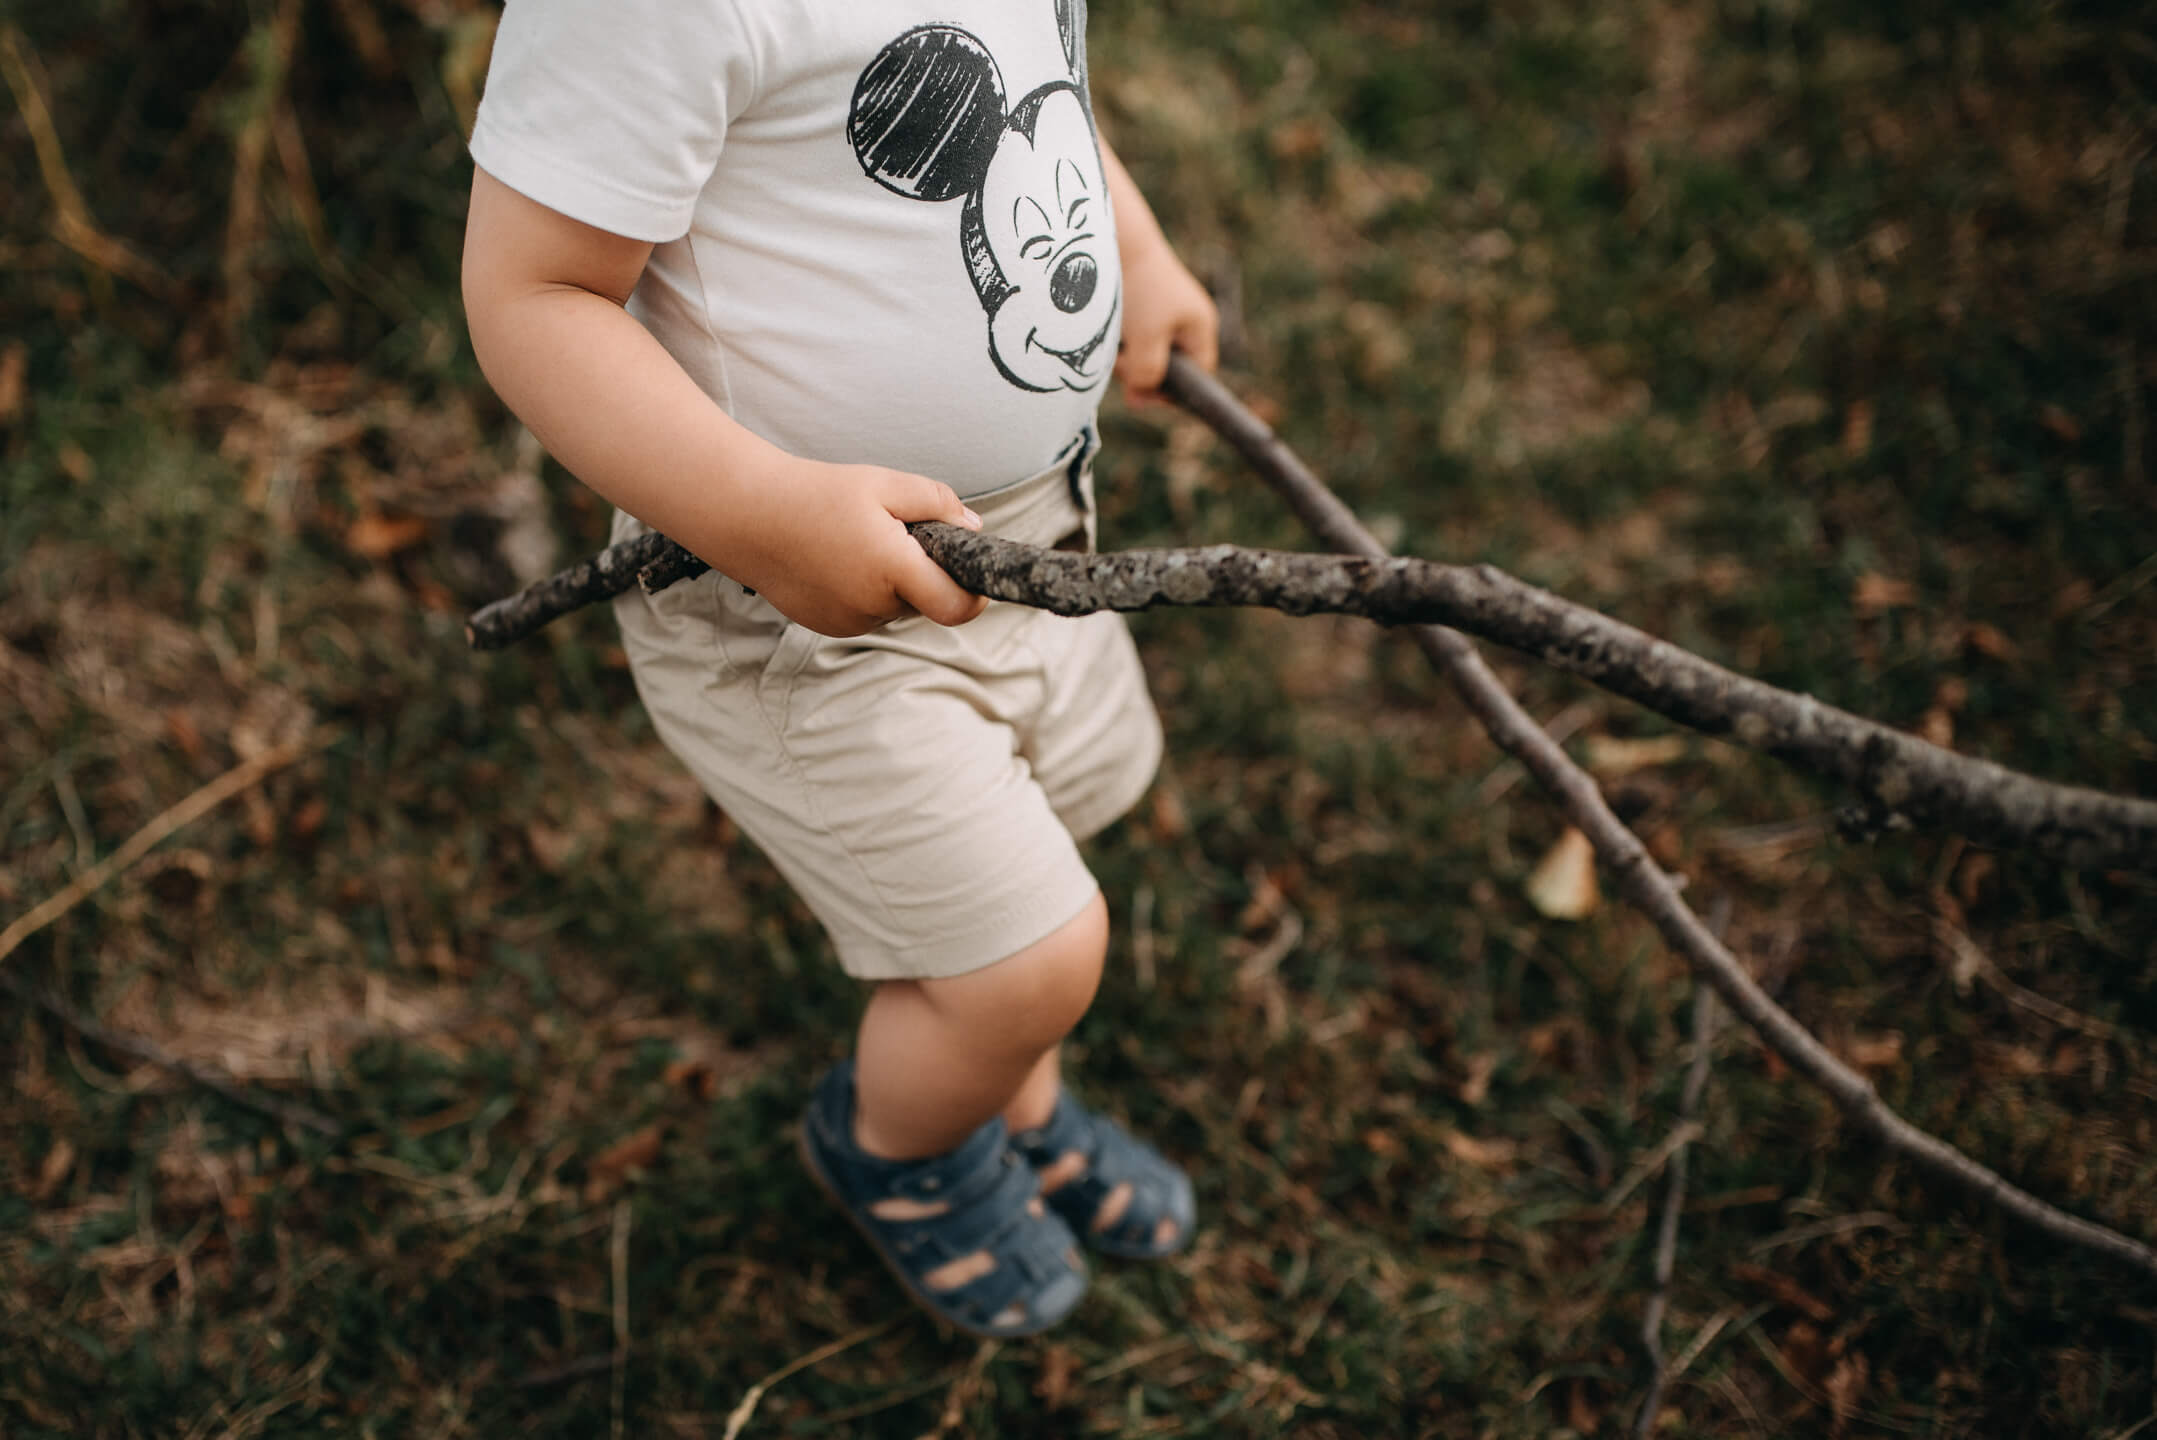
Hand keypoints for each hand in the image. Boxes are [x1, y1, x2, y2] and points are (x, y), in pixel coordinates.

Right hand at [727, 457, 989, 636]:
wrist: (747, 516)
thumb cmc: (816, 494)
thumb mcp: (883, 483)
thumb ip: (936, 503)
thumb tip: (974, 528)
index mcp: (891, 570)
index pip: (954, 607)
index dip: (975, 598)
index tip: (977, 581)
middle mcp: (872, 606)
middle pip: (923, 601)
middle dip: (922, 573)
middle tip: (894, 532)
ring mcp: (848, 622)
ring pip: (893, 607)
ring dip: (892, 583)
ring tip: (856, 541)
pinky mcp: (829, 627)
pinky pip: (866, 613)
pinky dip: (864, 591)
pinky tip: (837, 559)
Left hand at [1113, 244, 1218, 405]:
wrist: (1112, 237)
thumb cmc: (1138, 289)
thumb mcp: (1147, 342)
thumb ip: (1149, 375)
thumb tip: (1143, 396)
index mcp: (1200, 326)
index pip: (1198, 377)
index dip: (1172, 393)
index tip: (1142, 395)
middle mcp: (1185, 318)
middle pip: (1168, 367)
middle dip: (1142, 371)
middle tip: (1120, 362)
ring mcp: (1161, 308)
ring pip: (1144, 352)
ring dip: (1125, 355)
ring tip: (1111, 339)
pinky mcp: (1138, 301)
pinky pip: (1130, 334)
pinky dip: (1116, 337)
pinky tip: (1104, 328)